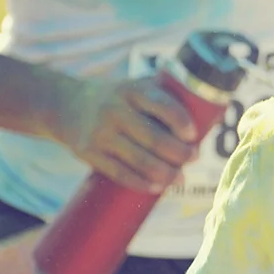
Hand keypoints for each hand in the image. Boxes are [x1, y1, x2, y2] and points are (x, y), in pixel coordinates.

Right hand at [49, 76, 199, 191]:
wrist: (65, 105)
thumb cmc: (116, 98)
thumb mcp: (134, 86)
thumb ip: (165, 94)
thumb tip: (209, 113)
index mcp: (130, 90)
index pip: (161, 104)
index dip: (180, 121)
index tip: (193, 136)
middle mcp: (113, 110)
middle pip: (154, 138)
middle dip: (179, 153)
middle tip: (193, 158)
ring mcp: (100, 133)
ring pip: (139, 160)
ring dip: (165, 173)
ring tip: (180, 177)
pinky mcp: (89, 153)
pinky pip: (119, 173)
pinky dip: (141, 182)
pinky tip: (158, 187)